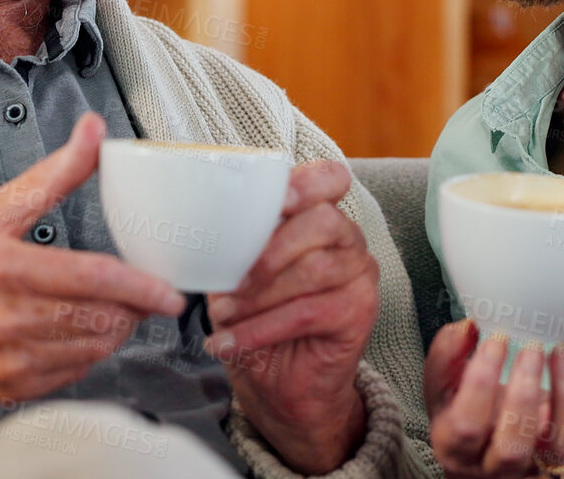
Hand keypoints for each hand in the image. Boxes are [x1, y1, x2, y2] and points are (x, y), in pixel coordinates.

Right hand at [0, 112, 185, 405]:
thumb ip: (50, 175)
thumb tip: (94, 131)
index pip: (91, 279)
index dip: (140, 287)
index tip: (170, 293)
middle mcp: (1, 319)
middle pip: (100, 318)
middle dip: (134, 308)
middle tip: (144, 294)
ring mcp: (5, 361)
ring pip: (93, 350)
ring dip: (116, 331)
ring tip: (114, 310)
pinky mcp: (9, 390)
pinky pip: (73, 374)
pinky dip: (88, 354)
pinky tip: (81, 333)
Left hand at [205, 160, 378, 472]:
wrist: (282, 385)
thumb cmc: (258, 318)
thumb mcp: (238, 275)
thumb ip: (236, 245)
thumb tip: (204, 229)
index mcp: (319, 216)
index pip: (330, 179)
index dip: (307, 183)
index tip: (278, 200)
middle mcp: (348, 240)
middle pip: (322, 222)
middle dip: (271, 249)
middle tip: (231, 281)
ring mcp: (359, 276)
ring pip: (314, 270)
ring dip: (259, 295)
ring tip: (223, 315)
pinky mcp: (358, 313)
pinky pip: (307, 313)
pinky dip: (260, 329)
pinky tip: (230, 343)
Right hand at [425, 320, 563, 477]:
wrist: (483, 446)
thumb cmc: (461, 413)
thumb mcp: (440, 387)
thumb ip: (446, 356)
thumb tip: (468, 327)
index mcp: (455, 449)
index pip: (466, 426)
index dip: (480, 383)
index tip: (493, 342)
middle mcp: (496, 464)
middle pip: (513, 446)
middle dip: (524, 396)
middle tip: (530, 349)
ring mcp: (536, 460)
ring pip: (561, 443)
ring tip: (561, 350)